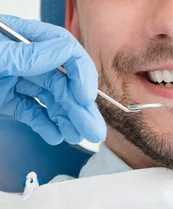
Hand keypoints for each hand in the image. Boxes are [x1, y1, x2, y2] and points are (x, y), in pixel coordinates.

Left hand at [0, 15, 105, 144]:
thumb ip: (27, 54)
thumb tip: (64, 52)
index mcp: (23, 38)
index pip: (66, 51)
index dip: (81, 74)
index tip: (86, 98)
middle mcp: (23, 58)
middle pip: (63, 81)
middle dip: (80, 108)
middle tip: (93, 129)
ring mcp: (14, 78)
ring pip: (51, 100)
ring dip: (67, 120)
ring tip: (79, 136)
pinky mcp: (5, 98)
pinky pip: (31, 111)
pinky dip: (44, 125)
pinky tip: (55, 134)